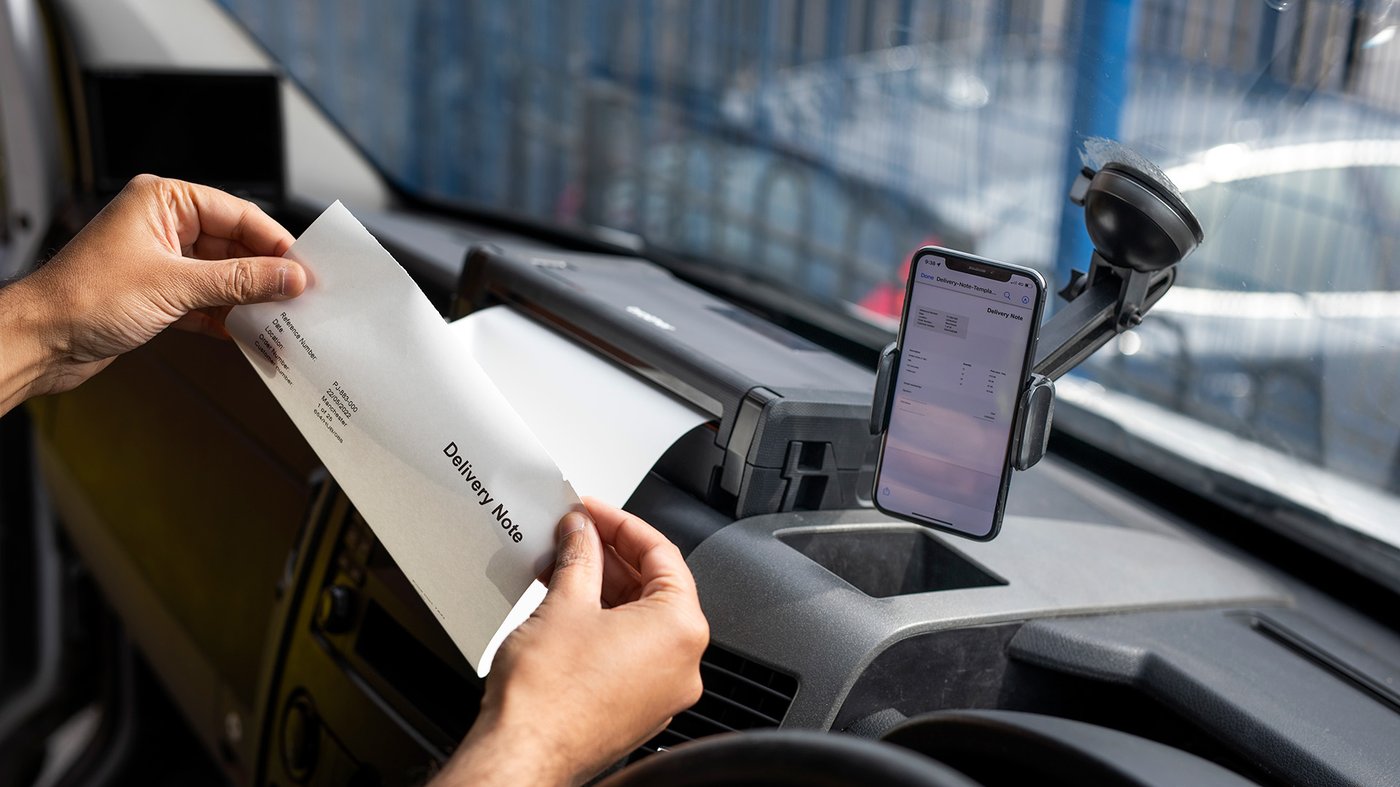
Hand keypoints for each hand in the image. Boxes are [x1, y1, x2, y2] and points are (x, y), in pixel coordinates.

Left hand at [0, 174, 304, 413]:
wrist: (39, 341)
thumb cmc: (82, 298)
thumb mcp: (174, 285)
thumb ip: (239, 281)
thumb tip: (288, 277)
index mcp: (162, 201)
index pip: (237, 214)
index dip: (275, 242)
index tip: (304, 267)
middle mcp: (162, 226)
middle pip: (234, 245)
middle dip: (264, 274)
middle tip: (298, 295)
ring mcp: (160, 261)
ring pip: (222, 276)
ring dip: (248, 299)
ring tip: (278, 317)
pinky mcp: (158, 295)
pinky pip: (207, 301)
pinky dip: (226, 317)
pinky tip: (248, 332)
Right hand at [434, 498, 709, 785]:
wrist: (522, 755)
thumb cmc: (547, 698)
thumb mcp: (564, 603)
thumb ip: (579, 556)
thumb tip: (581, 532)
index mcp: (681, 630)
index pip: (662, 554)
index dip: (621, 524)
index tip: (592, 511)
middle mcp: (682, 664)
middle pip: (654, 587)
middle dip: (609, 556)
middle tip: (575, 534)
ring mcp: (661, 691)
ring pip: (640, 621)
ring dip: (603, 589)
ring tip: (563, 566)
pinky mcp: (636, 708)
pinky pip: (629, 652)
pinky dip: (603, 624)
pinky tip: (568, 605)